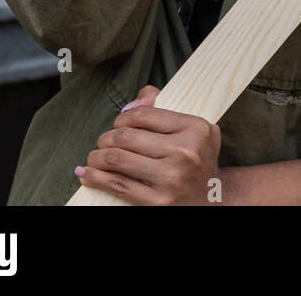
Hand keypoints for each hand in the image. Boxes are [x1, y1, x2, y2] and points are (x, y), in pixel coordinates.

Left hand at [76, 85, 223, 205]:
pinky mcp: (158, 202)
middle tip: (103, 142)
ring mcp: (171, 178)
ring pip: (117, 159)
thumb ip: (168, 109)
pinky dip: (96, 178)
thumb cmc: (199, 160)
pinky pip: (117, 185)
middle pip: (126, 136)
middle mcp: (185, 152)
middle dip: (106, 137)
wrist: (214, 200)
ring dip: (96, 157)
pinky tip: (87, 174)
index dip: (124, 117)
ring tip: (93, 157)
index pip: (145, 114)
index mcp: (195, 129)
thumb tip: (138, 98)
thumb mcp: (197, 130)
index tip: (118, 123)